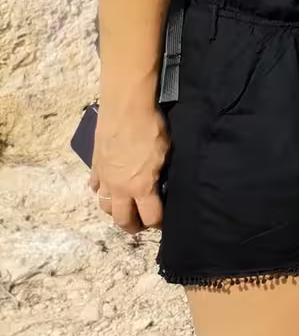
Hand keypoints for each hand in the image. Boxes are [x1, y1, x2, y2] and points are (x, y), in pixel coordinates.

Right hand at [90, 100, 168, 233]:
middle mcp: (120, 188)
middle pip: (122, 219)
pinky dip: (100, 190)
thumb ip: (162, 173)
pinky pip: (95, 186)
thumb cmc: (151, 128)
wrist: (126, 109)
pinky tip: (107, 187)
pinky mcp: (95, 166)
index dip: (159, 223)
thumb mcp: (167, 153)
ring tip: (124, 208)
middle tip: (141, 225)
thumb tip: (162, 182)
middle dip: (133, 226)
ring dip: (115, 210)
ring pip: (104, 205)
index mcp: (141, 187)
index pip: (150, 216)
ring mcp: (104, 178)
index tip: (164, 222)